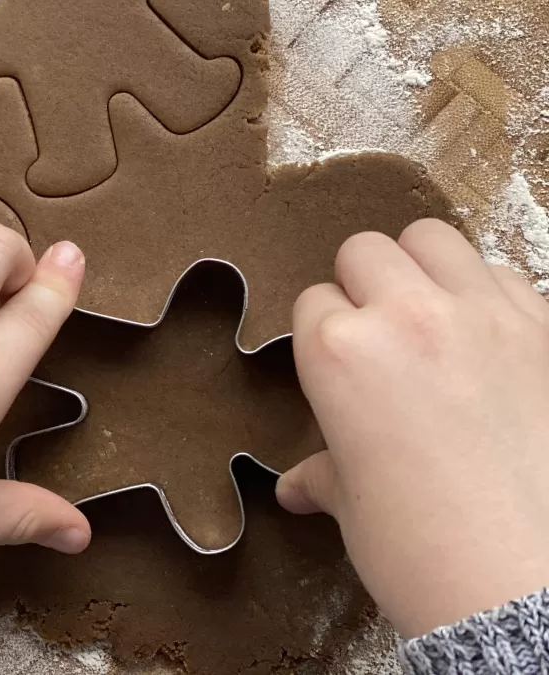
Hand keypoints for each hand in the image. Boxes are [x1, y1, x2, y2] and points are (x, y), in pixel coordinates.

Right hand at [277, 218, 548, 637]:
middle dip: (363, 286)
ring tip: (430, 314)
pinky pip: (503, 272)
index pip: (312, 302)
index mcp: (338, 352)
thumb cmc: (423, 551)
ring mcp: (481, 313)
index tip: (338, 366)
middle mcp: (405, 316)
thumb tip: (299, 487)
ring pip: (433, 238)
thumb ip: (327, 475)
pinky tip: (487, 336)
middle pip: (365, 251)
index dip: (323, 334)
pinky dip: (487, 290)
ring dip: (422, 267)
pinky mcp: (544, 326)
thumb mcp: (357, 508)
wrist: (521, 586)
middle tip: (379, 334)